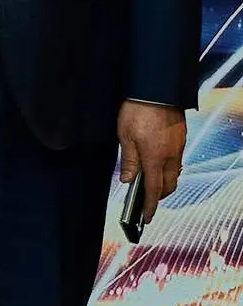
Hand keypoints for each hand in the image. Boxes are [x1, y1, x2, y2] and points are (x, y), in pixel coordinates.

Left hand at [117, 98, 186, 230]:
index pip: (154, 189)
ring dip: (165, 180)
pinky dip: (169, 167)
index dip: (150, 206)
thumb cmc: (138, 110)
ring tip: (151, 181)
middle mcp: (170, 154)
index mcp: (155, 157)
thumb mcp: (125, 136)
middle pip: (169, 184)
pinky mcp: (181, 136)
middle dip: (159, 195)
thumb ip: (129, 161)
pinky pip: (177, 159)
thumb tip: (127, 180)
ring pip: (175, 172)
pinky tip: (159, 162)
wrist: (155, 87)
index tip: (146, 218)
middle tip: (147, 199)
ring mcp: (178, 145)